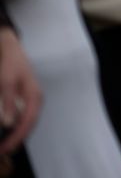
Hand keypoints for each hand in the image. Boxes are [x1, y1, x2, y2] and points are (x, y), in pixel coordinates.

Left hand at [0, 28, 40, 154]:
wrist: (11, 50)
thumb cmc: (10, 65)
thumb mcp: (6, 83)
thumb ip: (9, 103)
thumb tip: (8, 124)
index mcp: (34, 97)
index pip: (27, 123)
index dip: (17, 137)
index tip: (6, 148)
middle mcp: (36, 100)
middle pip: (29, 125)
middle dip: (17, 139)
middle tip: (3, 151)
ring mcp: (32, 100)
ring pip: (27, 122)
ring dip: (17, 134)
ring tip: (5, 145)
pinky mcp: (26, 99)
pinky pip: (23, 116)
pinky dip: (16, 126)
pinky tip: (8, 131)